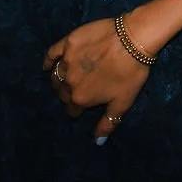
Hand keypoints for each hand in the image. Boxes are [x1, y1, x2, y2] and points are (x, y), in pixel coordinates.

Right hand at [45, 18, 152, 141]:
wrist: (134, 39)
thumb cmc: (131, 72)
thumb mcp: (122, 102)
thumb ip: (107, 123)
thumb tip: (97, 142)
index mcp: (80, 98)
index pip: (72, 109)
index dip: (79, 108)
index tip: (86, 104)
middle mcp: (69, 81)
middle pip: (63, 93)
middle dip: (70, 94)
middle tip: (82, 88)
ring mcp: (66, 61)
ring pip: (56, 76)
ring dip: (60, 80)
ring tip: (69, 78)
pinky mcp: (68, 42)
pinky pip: (51, 54)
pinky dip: (48, 61)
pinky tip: (47, 65)